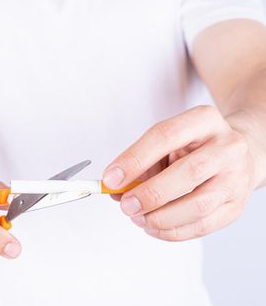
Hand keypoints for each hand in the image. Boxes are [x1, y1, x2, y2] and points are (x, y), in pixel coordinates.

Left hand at [103, 105, 261, 240]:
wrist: (240, 153)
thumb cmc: (195, 146)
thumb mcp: (168, 142)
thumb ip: (142, 162)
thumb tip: (115, 189)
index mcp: (204, 120)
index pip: (166, 136)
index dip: (135, 159)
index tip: (111, 178)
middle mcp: (228, 146)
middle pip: (189, 172)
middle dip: (150, 193)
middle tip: (126, 204)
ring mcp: (237, 177)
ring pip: (199, 205)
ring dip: (161, 217)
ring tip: (138, 217)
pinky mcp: (237, 206)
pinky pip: (203, 226)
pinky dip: (172, 231)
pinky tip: (153, 226)